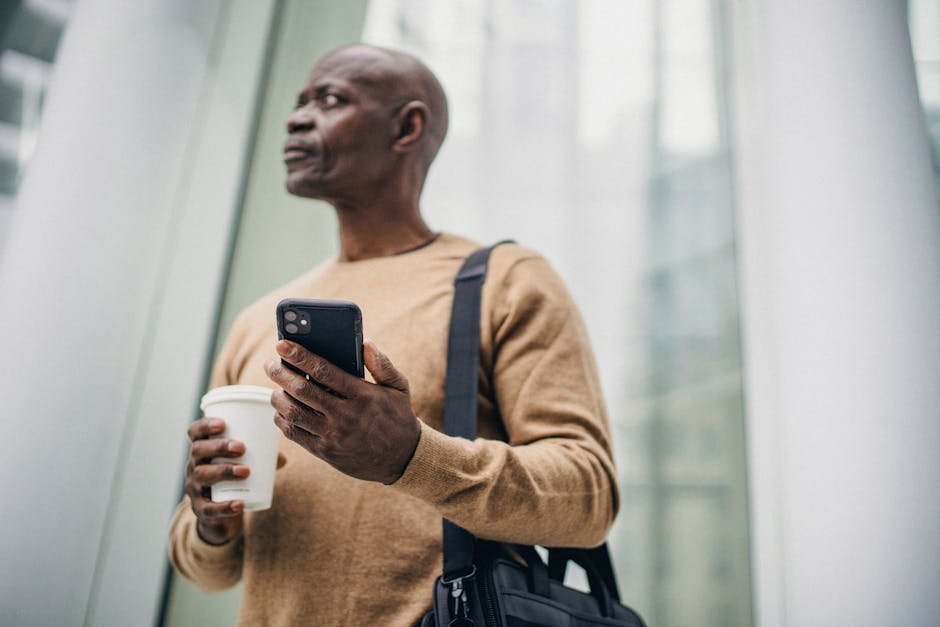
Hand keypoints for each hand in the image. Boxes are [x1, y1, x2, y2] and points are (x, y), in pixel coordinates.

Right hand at [184, 418, 286, 544]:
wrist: (220, 515)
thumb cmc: (232, 479)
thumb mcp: (244, 464)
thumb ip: (263, 458)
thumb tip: (281, 458)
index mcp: (202, 450)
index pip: (194, 432)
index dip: (204, 426)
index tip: (223, 424)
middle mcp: (193, 466)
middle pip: (198, 450)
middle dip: (219, 447)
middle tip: (241, 448)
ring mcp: (194, 488)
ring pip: (202, 476)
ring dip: (224, 471)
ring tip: (246, 471)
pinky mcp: (200, 509)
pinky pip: (208, 508)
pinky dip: (224, 506)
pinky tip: (239, 504)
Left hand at [265, 338, 420, 483]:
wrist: (402, 459)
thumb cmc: (398, 417)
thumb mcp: (399, 387)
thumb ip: (382, 364)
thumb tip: (365, 343)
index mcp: (362, 395)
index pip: (324, 371)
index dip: (299, 356)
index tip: (282, 344)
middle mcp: (345, 415)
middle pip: (302, 390)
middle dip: (280, 374)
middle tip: (270, 364)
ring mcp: (333, 435)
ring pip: (293, 413)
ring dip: (278, 397)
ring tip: (276, 388)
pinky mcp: (325, 452)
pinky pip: (295, 434)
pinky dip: (282, 420)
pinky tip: (282, 410)